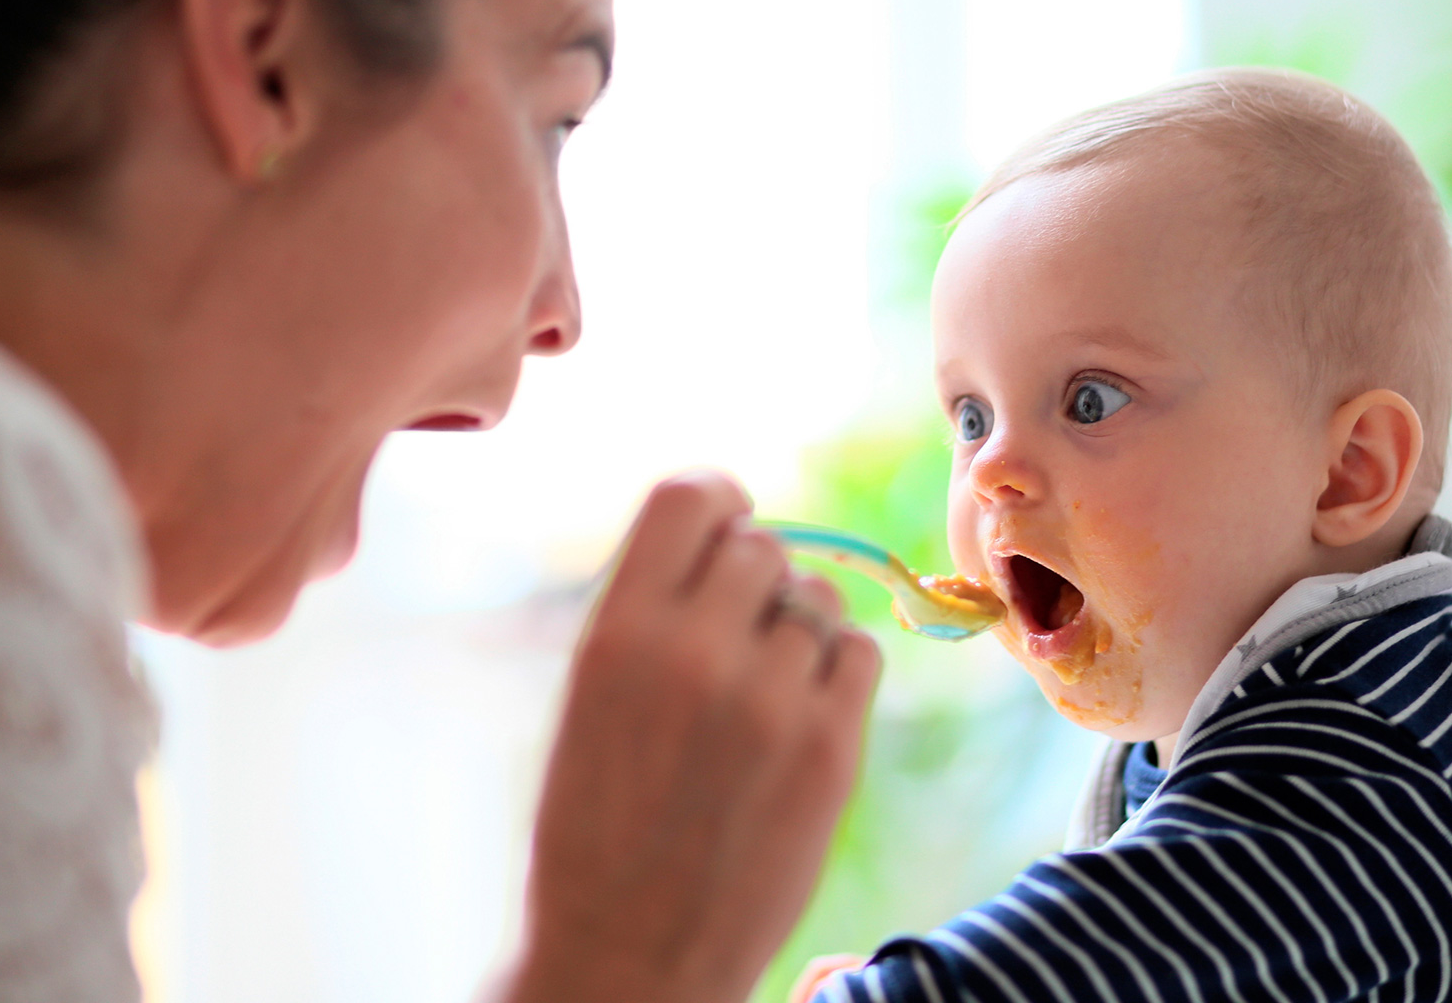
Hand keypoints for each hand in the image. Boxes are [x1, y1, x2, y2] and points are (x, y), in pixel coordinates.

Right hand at [506, 472, 880, 1002]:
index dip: (718, 497)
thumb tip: (732, 534)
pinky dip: (838, 669)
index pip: (689, 497)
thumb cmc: (595, 826)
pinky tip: (802, 711)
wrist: (627, 955)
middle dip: (755, 576)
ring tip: (763, 687)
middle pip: (762, 545)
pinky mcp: (831, 752)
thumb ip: (652, 611)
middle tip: (736, 633)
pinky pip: (861, 652)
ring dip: (797, 625)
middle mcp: (695, 652)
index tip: (727, 517)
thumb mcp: (590, 697)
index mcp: (618, 634)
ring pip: (818, 599)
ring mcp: (771, 702)